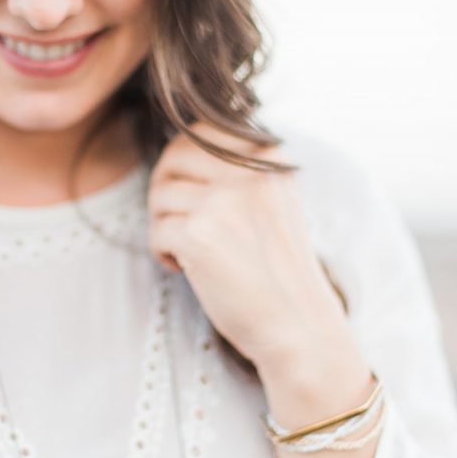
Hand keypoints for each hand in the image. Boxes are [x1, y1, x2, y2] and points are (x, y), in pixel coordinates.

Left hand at [147, 121, 349, 375]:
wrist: (300, 326)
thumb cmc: (278, 269)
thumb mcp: (271, 201)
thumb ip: (234, 171)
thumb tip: (172, 151)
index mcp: (268, 158)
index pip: (200, 131)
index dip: (181, 162)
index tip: (189, 195)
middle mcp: (248, 172)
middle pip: (173, 158)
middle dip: (164, 190)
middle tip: (176, 222)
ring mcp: (223, 202)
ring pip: (160, 195)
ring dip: (164, 226)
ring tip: (187, 252)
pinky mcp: (200, 235)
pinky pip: (157, 231)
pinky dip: (163, 253)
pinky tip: (184, 270)